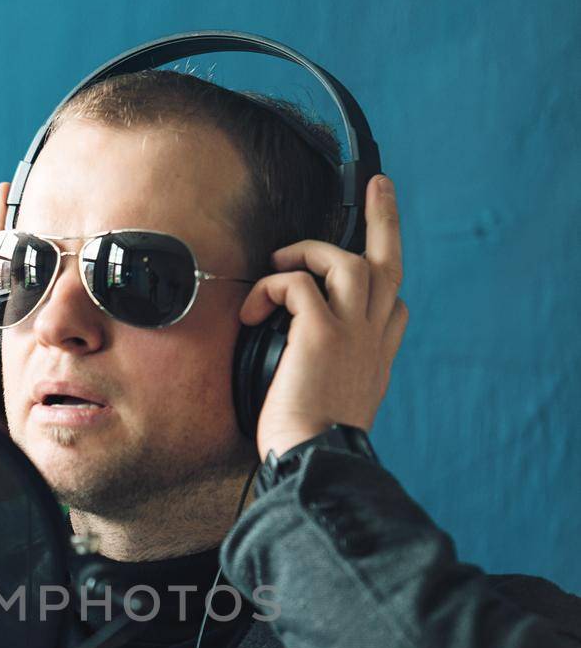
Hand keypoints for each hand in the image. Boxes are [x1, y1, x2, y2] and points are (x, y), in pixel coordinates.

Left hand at [238, 174, 408, 461]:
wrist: (316, 463)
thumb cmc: (311, 447)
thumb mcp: (334, 412)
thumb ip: (331, 382)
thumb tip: (308, 376)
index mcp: (375, 360)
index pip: (395, 308)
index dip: (381, 287)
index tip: (367, 273)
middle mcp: (371, 340)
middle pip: (389, 264)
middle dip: (385, 219)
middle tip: (377, 184)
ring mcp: (352, 332)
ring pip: (348, 261)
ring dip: (309, 252)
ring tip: (278, 263)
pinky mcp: (322, 333)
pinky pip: (297, 285)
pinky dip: (271, 288)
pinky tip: (251, 312)